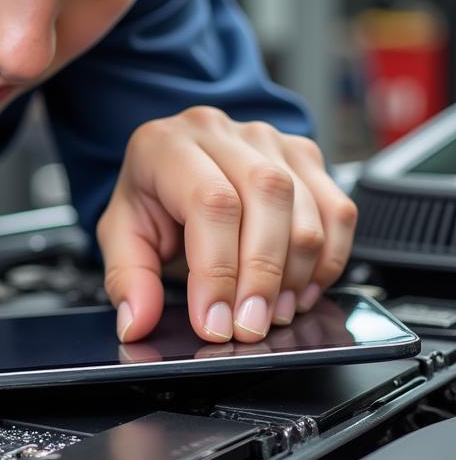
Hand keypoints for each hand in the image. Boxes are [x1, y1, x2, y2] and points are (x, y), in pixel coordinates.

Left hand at [97, 107, 357, 343]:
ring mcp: (270, 140)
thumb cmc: (149, 199)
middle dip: (262, 275)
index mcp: (167, 145)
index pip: (209, 201)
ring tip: (272, 314)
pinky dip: (328, 261)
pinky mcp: (305, 157)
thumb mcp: (123, 236)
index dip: (217, 269)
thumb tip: (138, 323)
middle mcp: (222, 133)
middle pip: (267, 196)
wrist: (172, 167)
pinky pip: (338, 211)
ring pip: (307, 206)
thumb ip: (127, 280)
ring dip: (297, 273)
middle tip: (249, 326)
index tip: (214, 322)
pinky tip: (300, 293)